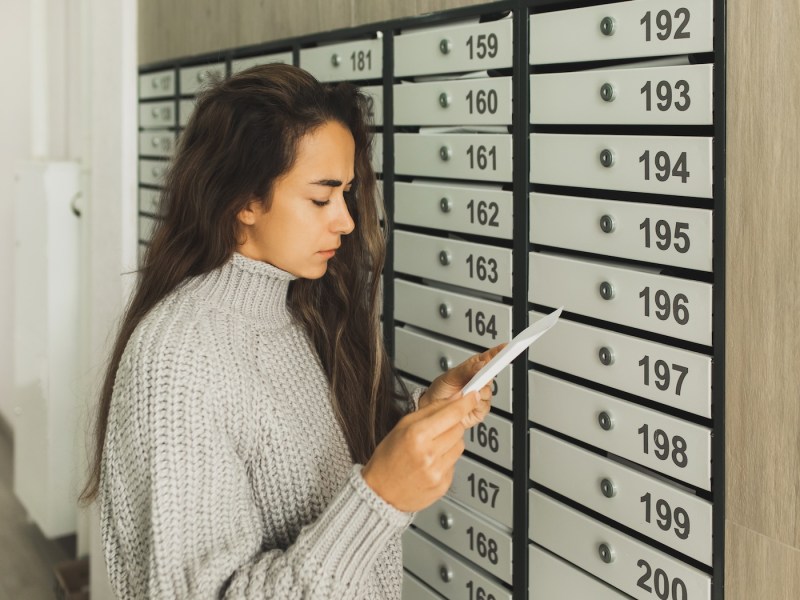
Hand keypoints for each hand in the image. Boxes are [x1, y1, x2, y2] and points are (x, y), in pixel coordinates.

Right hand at [361, 391, 480, 512]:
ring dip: (450, 442)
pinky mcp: (444, 484)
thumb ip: (430, 410)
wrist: (381, 493)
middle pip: (459, 428)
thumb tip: (454, 399)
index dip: (466, 403)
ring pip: (460, 445)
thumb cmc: (388, 459)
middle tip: (437, 428)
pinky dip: (446, 460)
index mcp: (416, 435)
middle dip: (452, 424)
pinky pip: (455, 463)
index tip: (473, 396)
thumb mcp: (402, 426)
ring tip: (432, 447)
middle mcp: (429, 454)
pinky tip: (431, 463)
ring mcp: (438, 471)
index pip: (452, 413)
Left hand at [418, 344, 503, 428]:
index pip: (490, 357)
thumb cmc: (441, 389)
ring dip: (477, 392)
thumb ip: (466, 370)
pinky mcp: (482, 408)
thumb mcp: (450, 376)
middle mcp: (481, 380)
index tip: (507, 347)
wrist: (434, 408)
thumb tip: (481, 364)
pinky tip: (467, 403)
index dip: (499, 352)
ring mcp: (482, 394)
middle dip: (485, 376)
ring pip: (488, 391)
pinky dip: (476, 404)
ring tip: (463, 393)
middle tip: (475, 378)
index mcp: (474, 367)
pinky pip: (485, 405)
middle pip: (492, 374)